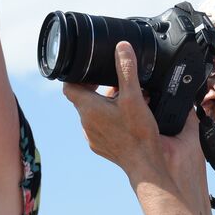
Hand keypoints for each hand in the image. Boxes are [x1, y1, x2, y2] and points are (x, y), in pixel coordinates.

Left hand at [62, 43, 210, 211]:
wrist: (145, 166)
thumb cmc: (138, 134)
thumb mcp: (133, 97)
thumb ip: (127, 70)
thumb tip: (122, 48)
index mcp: (88, 108)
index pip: (69, 86)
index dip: (77, 75)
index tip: (92, 70)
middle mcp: (86, 123)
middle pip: (83, 99)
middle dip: (98, 88)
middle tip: (116, 82)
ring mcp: (93, 137)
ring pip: (94, 114)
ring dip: (105, 104)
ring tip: (126, 99)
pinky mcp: (102, 147)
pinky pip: (101, 128)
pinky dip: (111, 119)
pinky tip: (128, 119)